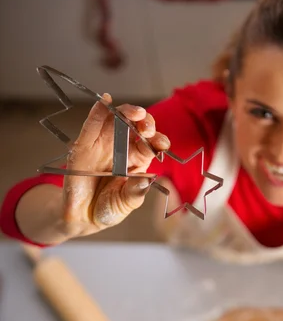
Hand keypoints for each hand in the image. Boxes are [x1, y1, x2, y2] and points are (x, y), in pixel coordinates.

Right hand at [59, 94, 169, 237]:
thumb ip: (135, 193)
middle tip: (147, 128)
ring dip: (126, 112)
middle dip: (146, 122)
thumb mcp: (126, 204)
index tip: (162, 143)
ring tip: (135, 113)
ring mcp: (103, 144)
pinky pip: (92, 125)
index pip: (151, 144)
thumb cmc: (108, 209)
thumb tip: (146, 180)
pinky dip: (98, 111)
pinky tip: (105, 102)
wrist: (82, 218)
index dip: (158, 140)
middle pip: (136, 126)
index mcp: (138, 161)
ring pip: (116, 120)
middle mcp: (123, 148)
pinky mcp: (84, 145)